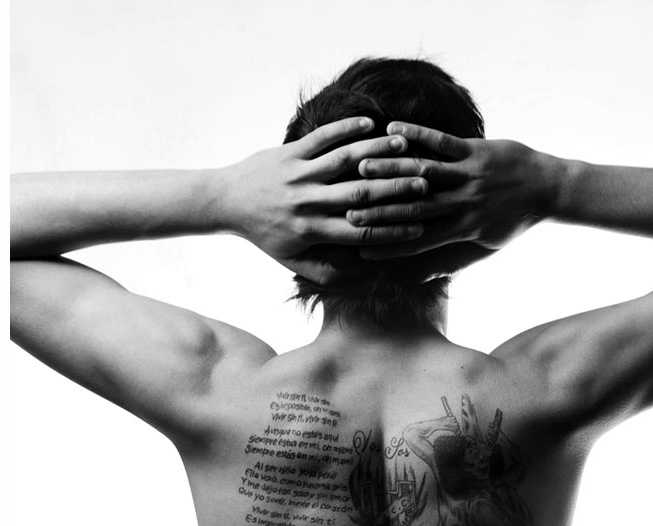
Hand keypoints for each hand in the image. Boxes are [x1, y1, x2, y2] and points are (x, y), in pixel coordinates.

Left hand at [217, 117, 433, 276]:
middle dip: (394, 188)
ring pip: (343, 160)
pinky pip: (321, 137)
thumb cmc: (265, 234)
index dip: (392, 228)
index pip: (360, 230)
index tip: (420, 225)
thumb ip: (326, 269)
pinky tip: (371, 123)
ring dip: (376, 151)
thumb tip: (362, 273)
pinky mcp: (289, 152)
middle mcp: (307, 202)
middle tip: (425, 181)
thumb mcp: (292, 260)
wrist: (227, 202)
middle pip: (359, 193)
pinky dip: (345, 128)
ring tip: (405, 144)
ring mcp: (298, 173)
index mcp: (311, 231)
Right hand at [348, 123, 560, 261]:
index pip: (420, 241)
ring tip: (361, 166)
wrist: (548, 188)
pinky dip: (418, 135)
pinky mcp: (477, 150)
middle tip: (348, 208)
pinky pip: (443, 142)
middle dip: (382, 209)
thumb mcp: (485, 247)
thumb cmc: (513, 221)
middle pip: (416, 208)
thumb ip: (451, 259)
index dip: (389, 245)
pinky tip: (392, 130)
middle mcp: (466, 203)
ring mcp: (470, 175)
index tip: (360, 249)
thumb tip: (417, 277)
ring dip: (392, 168)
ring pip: (425, 172)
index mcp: (465, 229)